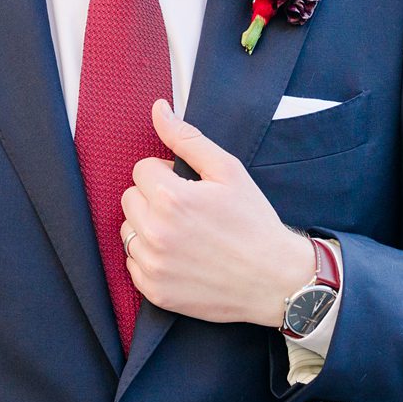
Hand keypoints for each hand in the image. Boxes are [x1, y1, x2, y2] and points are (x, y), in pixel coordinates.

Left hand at [120, 99, 314, 327]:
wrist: (275, 279)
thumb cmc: (254, 222)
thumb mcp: (228, 171)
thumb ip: (187, 138)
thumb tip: (158, 110)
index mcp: (171, 198)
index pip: (141, 169)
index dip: (166, 174)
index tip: (189, 188)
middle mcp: (156, 232)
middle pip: (130, 198)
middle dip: (153, 198)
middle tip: (188, 210)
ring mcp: (153, 265)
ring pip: (128, 231)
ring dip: (148, 228)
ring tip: (183, 234)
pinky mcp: (155, 291)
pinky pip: (132, 263)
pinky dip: (150, 258)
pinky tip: (179, 256)